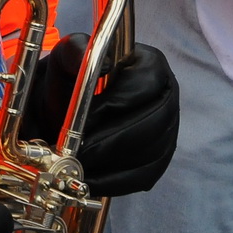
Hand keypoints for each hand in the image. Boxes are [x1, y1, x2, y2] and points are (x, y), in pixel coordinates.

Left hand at [25, 39, 178, 196]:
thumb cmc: (70, 78)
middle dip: (115, 140)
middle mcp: (166, 96)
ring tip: (82, 167)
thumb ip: (78, 51)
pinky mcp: (158, 156)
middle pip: (156, 122)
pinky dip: (118, 182)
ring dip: (115, 165)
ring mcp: (167, 128)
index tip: (88, 116)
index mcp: (151, 64)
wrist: (65, 104)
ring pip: (153, 152)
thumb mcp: (67, 58)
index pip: (148, 83)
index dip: (120, 101)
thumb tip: (105, 65)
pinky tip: (92, 181)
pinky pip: (147, 175)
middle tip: (82, 151)